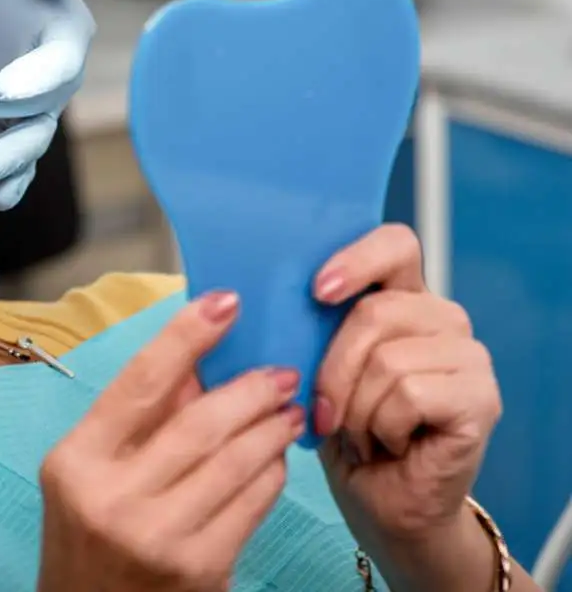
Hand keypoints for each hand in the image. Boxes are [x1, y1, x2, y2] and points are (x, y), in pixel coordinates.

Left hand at [0, 0, 95, 210]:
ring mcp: (29, 108)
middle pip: (39, 106)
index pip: (59, 62)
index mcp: (64, 33)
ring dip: (12, 159)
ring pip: (31, 140)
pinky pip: (17, 160)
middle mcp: (53, 77)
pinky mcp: (4, 128)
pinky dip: (13, 182)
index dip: (37, 78)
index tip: (5, 88)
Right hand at [37, 292, 304, 591]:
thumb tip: (200, 360)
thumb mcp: (90, 472)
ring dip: (271, 428)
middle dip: (249, 389)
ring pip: (236, 462)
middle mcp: (113, 498)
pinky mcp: (200, 570)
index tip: (225, 302)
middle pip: (199, 423)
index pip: (139, 382)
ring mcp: (158, 537)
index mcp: (76, 461)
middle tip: (280, 371)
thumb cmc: (88, 537)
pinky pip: (252, 504)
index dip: (186, 336)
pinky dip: (272, 472)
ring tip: (288, 409)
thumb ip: (138, 419)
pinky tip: (276, 457)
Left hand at [312, 225, 502, 565]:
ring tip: (363, 432)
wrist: (379, 503)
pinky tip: (390, 444)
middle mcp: (442, 318)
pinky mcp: (480, 398)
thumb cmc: (343, 433)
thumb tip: (268, 298)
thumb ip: (311, 327)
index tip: (318, 290)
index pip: (395, 244)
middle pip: (374, 312)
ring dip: (357, 409)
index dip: (356, 259)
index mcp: (402, 297)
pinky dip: (383, 427)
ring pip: (387, 360)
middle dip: (332, 370)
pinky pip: (409, 394)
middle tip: (326, 412)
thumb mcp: (315, 369)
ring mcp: (468, 356)